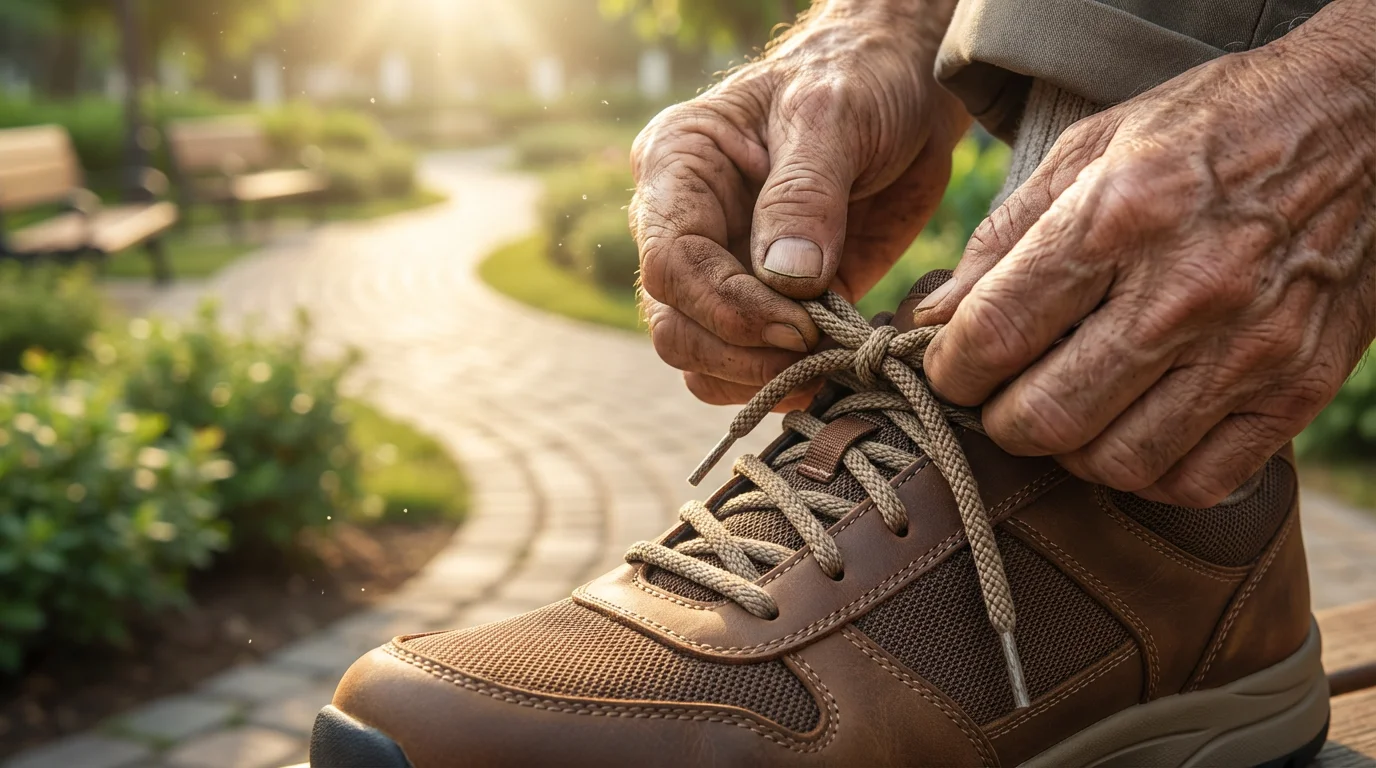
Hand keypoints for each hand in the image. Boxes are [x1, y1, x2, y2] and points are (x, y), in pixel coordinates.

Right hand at [630, 0, 967, 407]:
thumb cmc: (858, 80)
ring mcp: (723, 271)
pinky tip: (835, 365)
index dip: (726, 307)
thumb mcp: (832, 115)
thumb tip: (785, 280)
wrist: (906, 90)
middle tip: (817, 352)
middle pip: (674, 324)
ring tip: (828, 363)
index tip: (798, 324)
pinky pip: (747, 367)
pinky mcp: (770, 305)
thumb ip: (804, 194)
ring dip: (759, 377)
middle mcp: (688, 225)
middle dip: (741, 351)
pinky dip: (784, 382)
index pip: (670, 261)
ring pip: (700, 358)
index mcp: (677, 167)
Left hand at [915, 0, 1375, 505]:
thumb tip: (933, 318)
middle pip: (1047, 416)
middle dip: (997, 421)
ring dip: (1067, 452)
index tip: (946, 369)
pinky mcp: (1298, 388)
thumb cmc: (1210, 131)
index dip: (950, 369)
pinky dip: (1146, 473)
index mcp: (1120, 216)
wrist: (1360, 123)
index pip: (997, 332)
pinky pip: (1196, 481)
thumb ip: (1003, 236)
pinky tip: (1131, 430)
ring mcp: (1249, 348)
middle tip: (998, 398)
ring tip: (1065, 412)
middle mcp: (1186, 290)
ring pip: (1115, 462)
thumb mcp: (1093, 146)